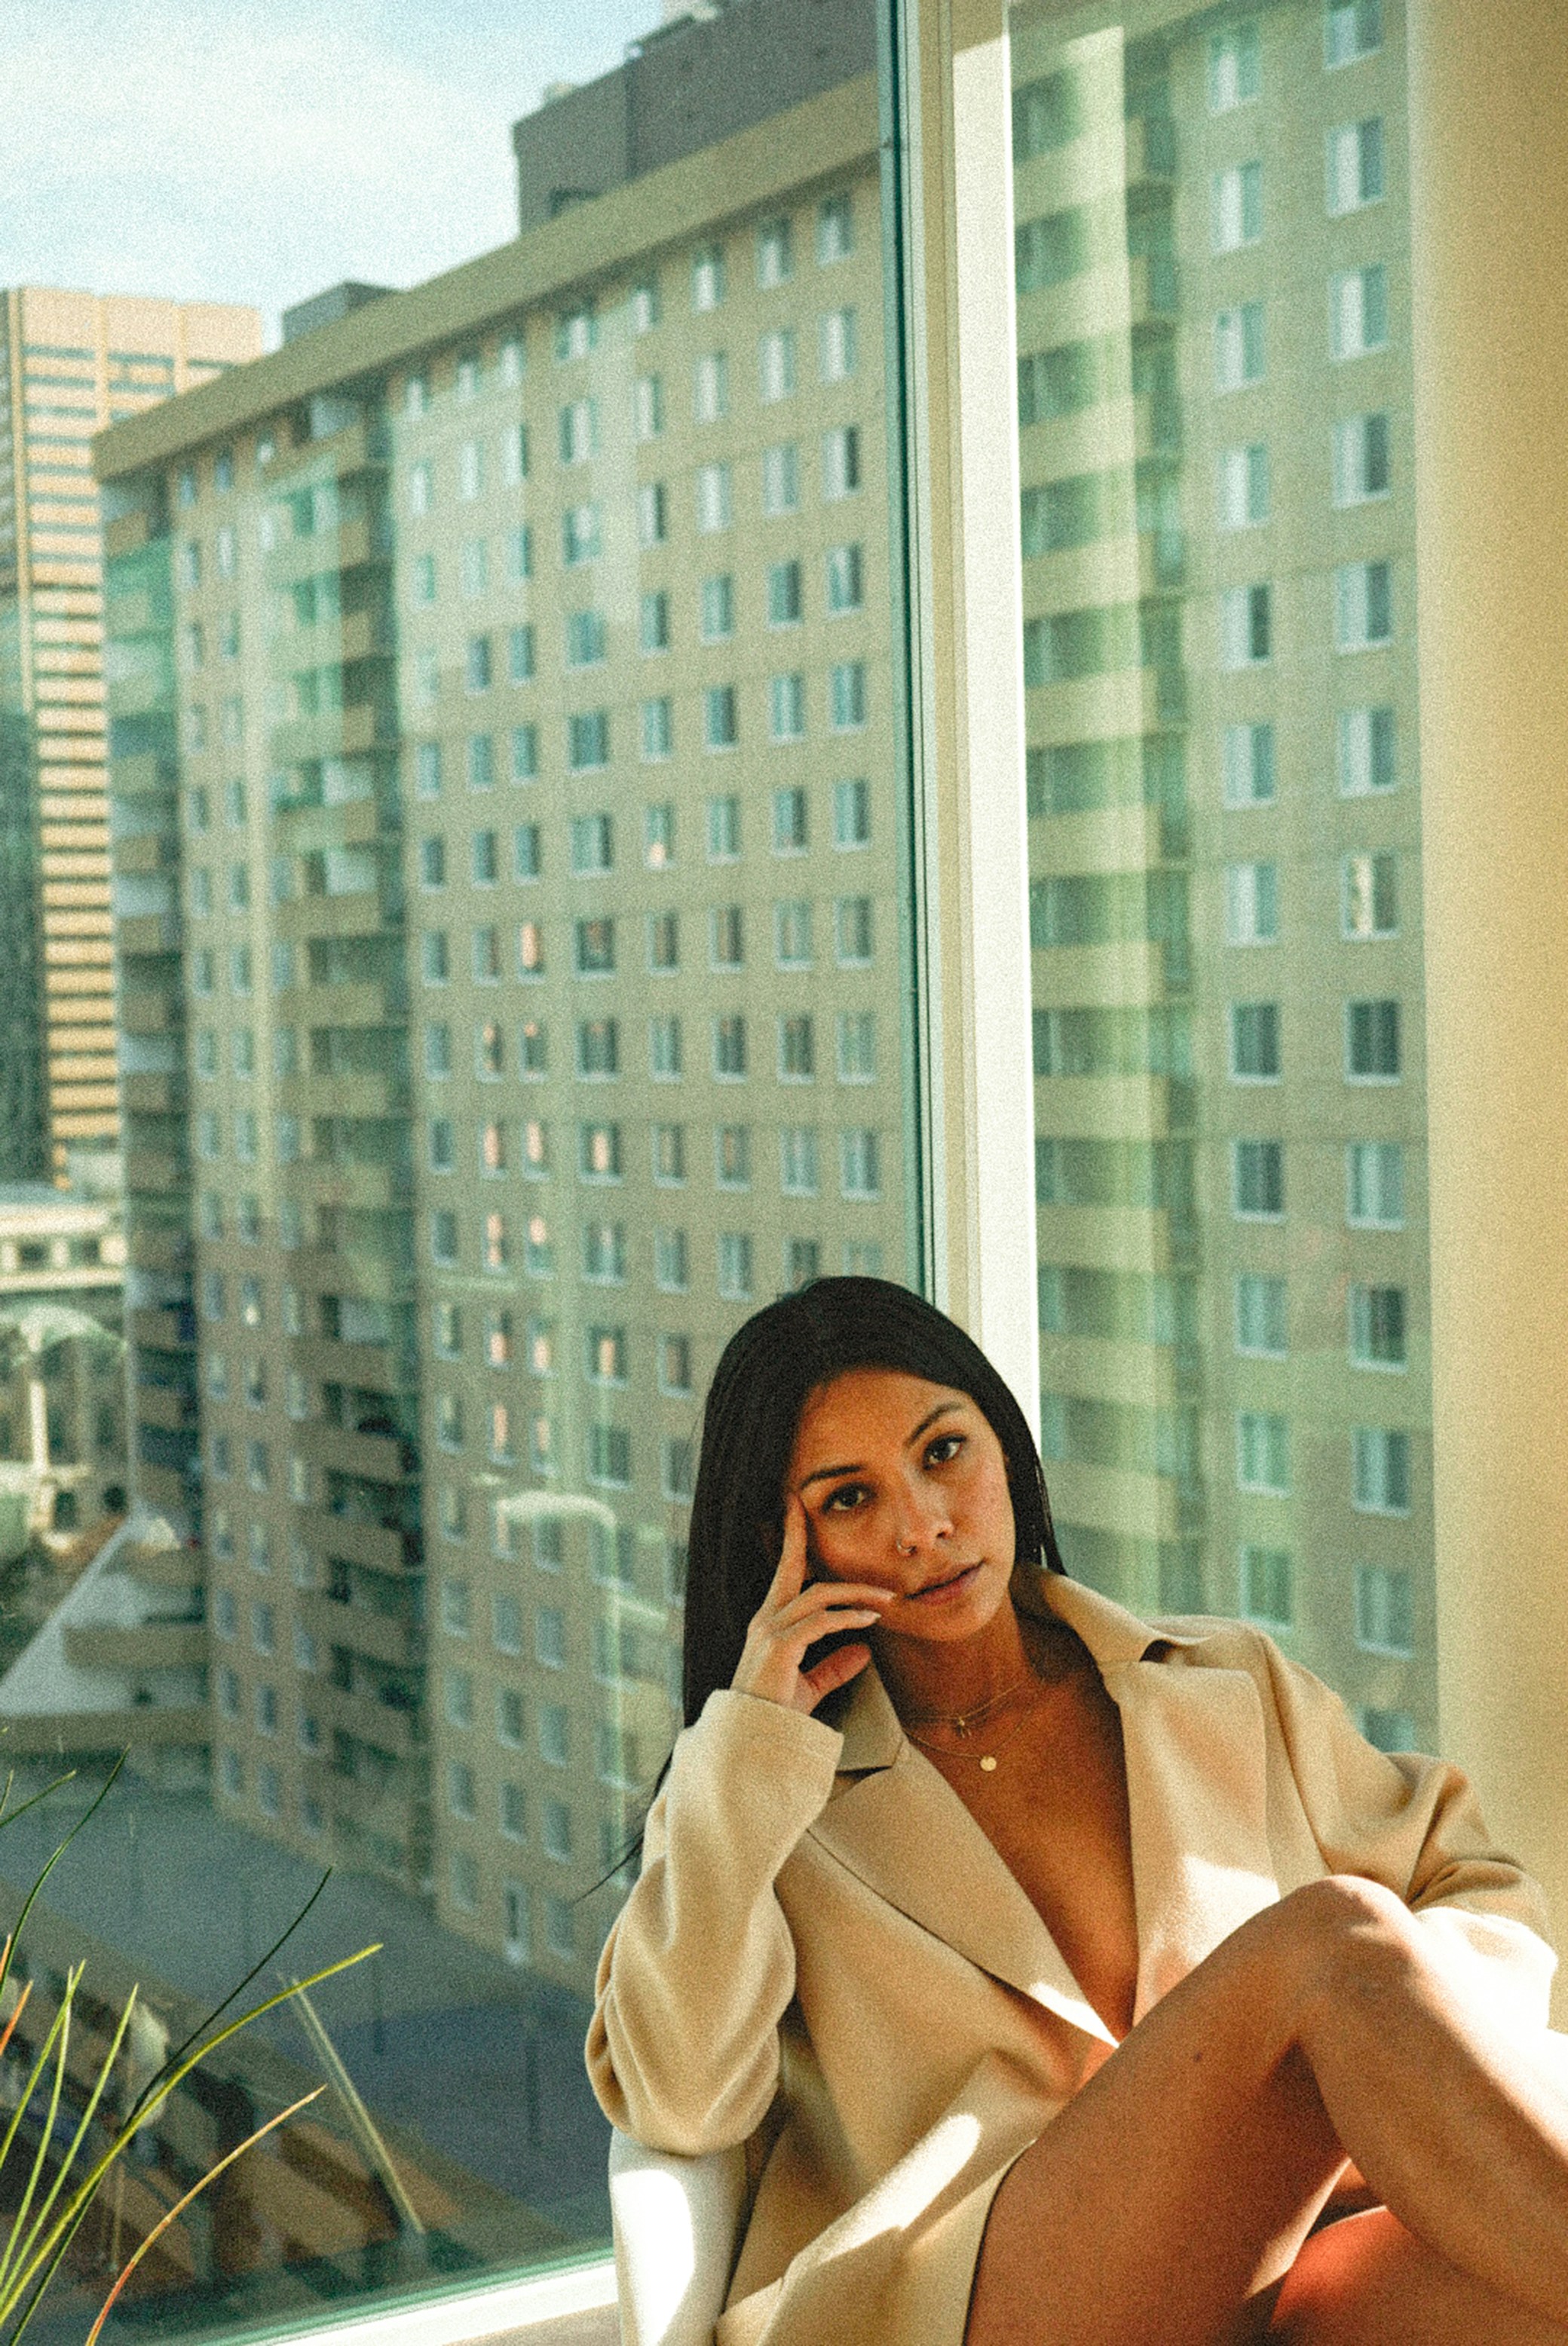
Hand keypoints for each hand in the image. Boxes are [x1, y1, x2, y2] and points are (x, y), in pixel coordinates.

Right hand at [731, 1496, 889, 1715]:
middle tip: (813, 1508)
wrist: (755, 1742)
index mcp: (768, 1624)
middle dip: (803, 1536)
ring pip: (818, 1595)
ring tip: (886, 1597)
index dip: (790, 1540)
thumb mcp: (810, 1687)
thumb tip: (864, 1651)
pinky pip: (821, 1622)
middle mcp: (765, 1621)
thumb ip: (834, 1668)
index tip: (794, 1509)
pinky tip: (870, 1620)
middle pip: (793, 1569)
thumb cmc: (776, 1716)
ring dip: (855, 1592)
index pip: (782, 1574)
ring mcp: (770, 1633)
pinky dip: (849, 1618)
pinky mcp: (781, 1648)